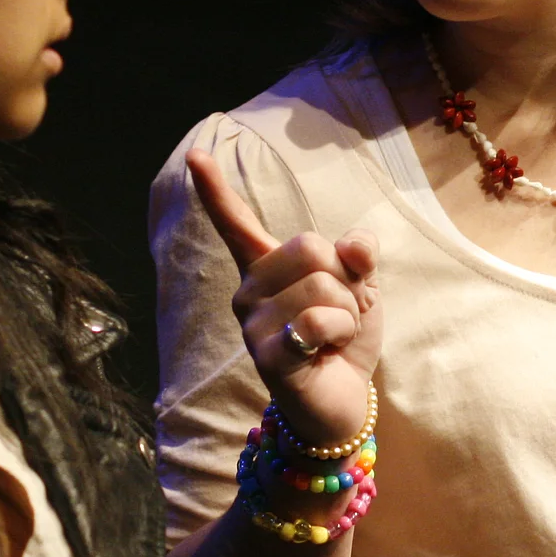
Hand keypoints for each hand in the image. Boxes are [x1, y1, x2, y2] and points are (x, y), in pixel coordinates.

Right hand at [186, 149, 382, 448]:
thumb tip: (356, 244)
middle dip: (346, 280)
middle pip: (312, 247)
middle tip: (338, 314)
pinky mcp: (267, 356)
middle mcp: (249, 291)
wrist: (342, 402)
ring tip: (333, 336)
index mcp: (267, 268)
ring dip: (348, 312)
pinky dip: (340, 332)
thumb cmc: (341, 339)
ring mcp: (253, 324)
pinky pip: (316, 320)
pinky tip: (328, 352)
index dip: (216, 189)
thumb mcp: (360, 288)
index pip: (237, 223)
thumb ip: (357, 256)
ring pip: (322, 285)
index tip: (195, 154)